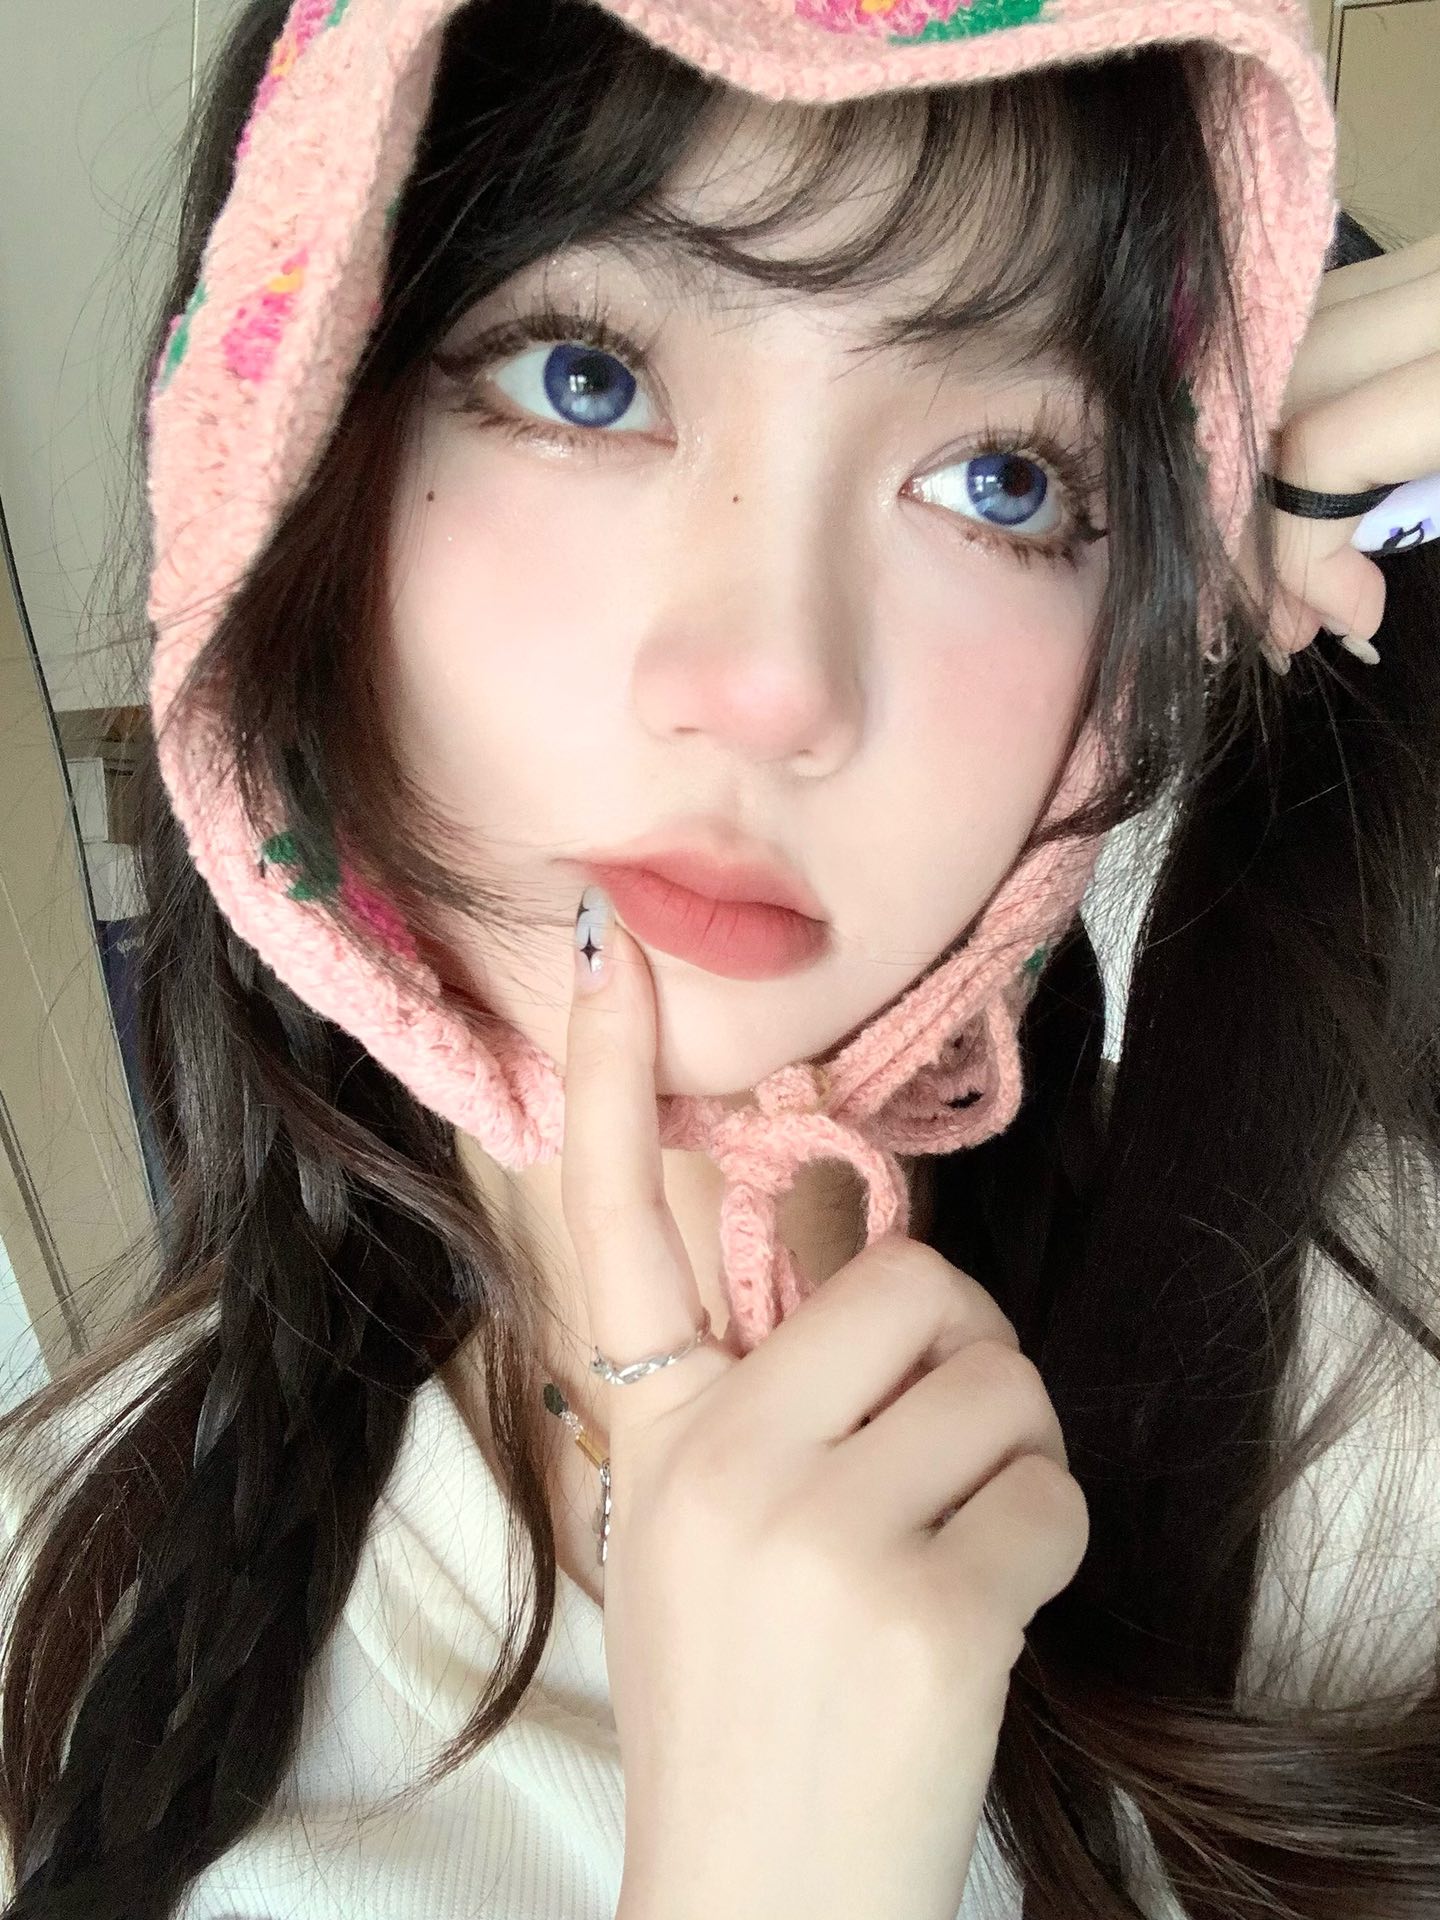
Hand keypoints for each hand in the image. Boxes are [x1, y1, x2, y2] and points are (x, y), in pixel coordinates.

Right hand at [561, 898, 1089, 1919]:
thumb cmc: (742, 1706)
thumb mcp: (704, 1531)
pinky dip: (1047, 1546)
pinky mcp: (927, 1609)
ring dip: (1011, 1461)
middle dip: (962, 1350)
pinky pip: (1053, 1494)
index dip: (608, 1073)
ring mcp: (818, 1537)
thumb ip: (761, 1387)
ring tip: (950, 1550)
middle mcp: (717, 1465)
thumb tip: (864, 1239)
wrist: (757, 1907)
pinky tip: (982, 1615)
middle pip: (909, 1286)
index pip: (611, 1223)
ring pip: (999, 1383)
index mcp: (651, 1439)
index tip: (606, 944)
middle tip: (942, 1440)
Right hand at [1241, 225, 1439, 666]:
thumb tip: (1333, 609)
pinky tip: (1318, 479)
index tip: (1336, 621)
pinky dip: (1297, 405)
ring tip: (1292, 556)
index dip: (1295, 555)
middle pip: (1278, 395)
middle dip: (1256, 516)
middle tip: (1282, 612)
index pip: (1321, 449)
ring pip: (1286, 349)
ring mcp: (1438, 259)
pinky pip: (1326, 319)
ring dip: (1261, 461)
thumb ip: (1409, 531)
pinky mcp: (1435, 258)